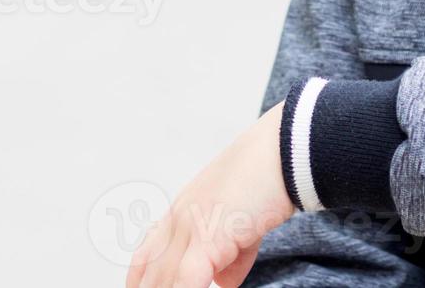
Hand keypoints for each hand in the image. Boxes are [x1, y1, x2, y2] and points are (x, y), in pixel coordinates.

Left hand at [126, 103, 294, 287]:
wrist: (284, 150)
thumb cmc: (268, 179)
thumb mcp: (243, 222)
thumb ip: (231, 255)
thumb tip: (224, 282)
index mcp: (183, 211)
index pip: (146, 255)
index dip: (140, 280)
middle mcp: (180, 218)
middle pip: (151, 270)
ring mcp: (192, 226)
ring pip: (164, 280)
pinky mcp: (210, 236)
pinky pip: (188, 281)